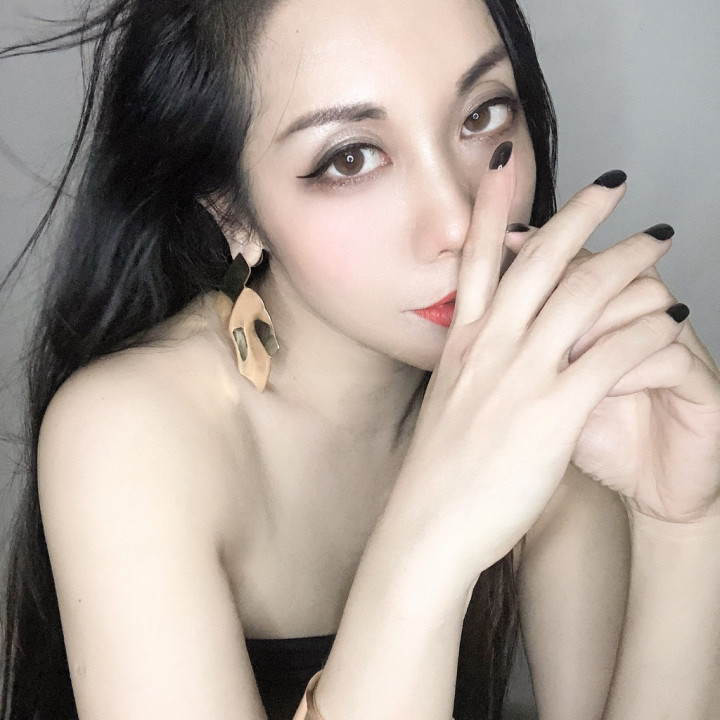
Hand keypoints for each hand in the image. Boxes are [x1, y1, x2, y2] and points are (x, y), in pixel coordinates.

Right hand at [390, 154, 687, 585]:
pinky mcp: (553, 413)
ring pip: (584, 295)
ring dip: (628, 260)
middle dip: (580, 213)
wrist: (428, 528)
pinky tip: (671, 314)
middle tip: (611, 184)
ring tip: (656, 239)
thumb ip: (470, 366)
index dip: (494, 205)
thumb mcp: (446, 403)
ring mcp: (520, 377)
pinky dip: (648, 326)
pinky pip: (613, 353)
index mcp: (461, 342)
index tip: (503, 162)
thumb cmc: (437, 473)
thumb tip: (488, 348)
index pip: (478, 257)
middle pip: (541, 260)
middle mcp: (489, 347)